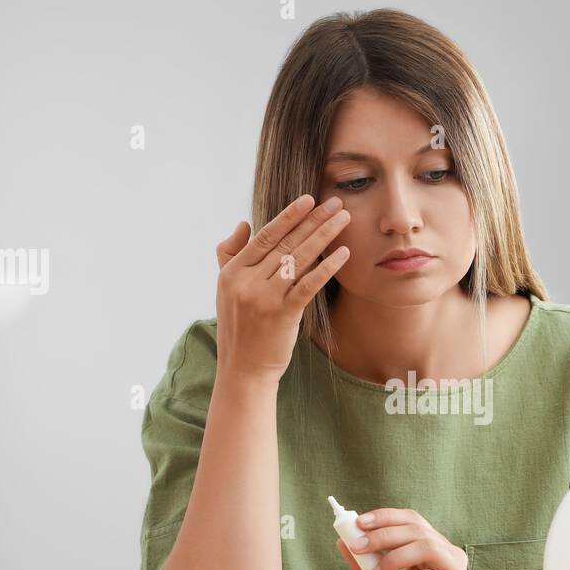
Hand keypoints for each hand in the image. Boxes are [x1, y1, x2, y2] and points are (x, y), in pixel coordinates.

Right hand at [213, 194, 351, 383]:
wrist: (243, 369)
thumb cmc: (240, 328)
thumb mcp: (226, 289)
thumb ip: (230, 254)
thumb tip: (244, 224)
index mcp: (232, 272)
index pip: (264, 237)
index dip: (288, 217)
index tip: (308, 200)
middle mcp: (246, 281)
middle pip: (285, 243)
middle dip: (312, 220)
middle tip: (335, 203)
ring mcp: (264, 298)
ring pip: (298, 259)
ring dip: (324, 235)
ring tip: (343, 218)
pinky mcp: (283, 314)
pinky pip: (308, 284)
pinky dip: (327, 266)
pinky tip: (343, 252)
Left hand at [334, 508, 470, 569]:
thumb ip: (366, 566)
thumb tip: (342, 541)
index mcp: (434, 547)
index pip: (412, 519)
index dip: (386, 517)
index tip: (359, 523)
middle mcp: (449, 554)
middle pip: (417, 530)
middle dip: (383, 535)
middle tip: (358, 547)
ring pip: (427, 548)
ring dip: (393, 559)